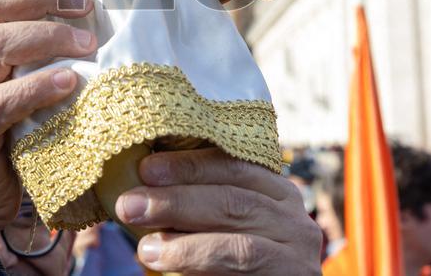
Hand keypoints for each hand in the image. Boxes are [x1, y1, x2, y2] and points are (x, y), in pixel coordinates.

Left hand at [115, 148, 321, 274]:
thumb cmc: (229, 265)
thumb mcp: (217, 228)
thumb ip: (194, 210)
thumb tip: (140, 190)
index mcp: (275, 193)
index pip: (234, 166)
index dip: (189, 164)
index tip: (146, 168)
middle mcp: (294, 218)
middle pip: (233, 199)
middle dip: (177, 199)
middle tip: (130, 204)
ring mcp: (299, 253)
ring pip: (239, 238)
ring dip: (184, 240)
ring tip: (144, 245)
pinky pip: (243, 263)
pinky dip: (199, 257)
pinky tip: (164, 259)